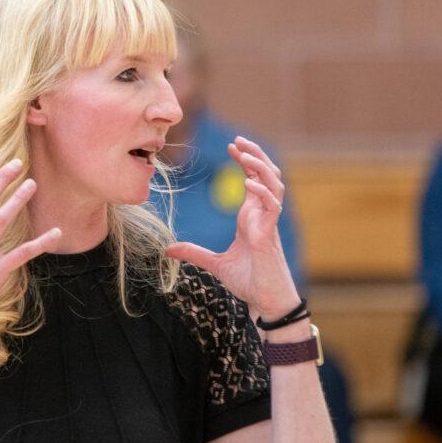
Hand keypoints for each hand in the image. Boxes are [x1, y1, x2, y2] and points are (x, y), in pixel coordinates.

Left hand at [164, 136, 298, 317]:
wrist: (265, 302)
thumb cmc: (249, 281)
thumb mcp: (215, 264)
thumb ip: (194, 253)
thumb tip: (168, 249)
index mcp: (251, 217)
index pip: (253, 179)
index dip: (245, 161)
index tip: (232, 147)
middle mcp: (262, 215)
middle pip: (266, 175)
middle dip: (255, 155)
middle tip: (238, 141)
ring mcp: (268, 223)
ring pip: (273, 185)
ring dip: (261, 168)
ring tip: (245, 154)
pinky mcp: (270, 235)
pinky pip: (272, 207)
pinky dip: (262, 194)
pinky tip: (249, 184)